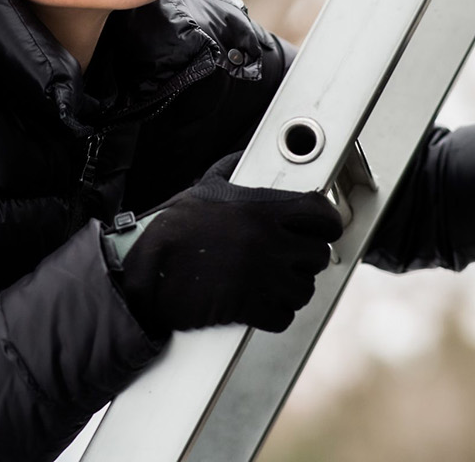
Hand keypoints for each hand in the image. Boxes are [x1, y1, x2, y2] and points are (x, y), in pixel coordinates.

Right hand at [110, 153, 342, 334]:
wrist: (148, 271)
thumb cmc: (172, 230)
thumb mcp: (203, 190)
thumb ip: (231, 171)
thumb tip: (241, 160)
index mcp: (261, 210)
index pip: (322, 216)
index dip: (326, 224)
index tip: (322, 229)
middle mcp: (268, 242)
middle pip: (317, 255)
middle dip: (306, 259)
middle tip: (291, 258)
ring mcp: (262, 277)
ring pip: (304, 289)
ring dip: (292, 288)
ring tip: (274, 282)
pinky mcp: (251, 307)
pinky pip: (284, 315)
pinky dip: (275, 313)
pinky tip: (260, 302)